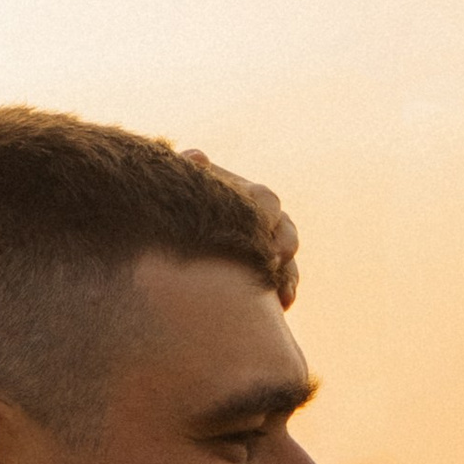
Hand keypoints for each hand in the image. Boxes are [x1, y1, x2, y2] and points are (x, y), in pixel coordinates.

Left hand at [179, 149, 297, 306]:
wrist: (174, 229)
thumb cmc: (179, 201)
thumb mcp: (182, 186)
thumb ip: (189, 172)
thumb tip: (195, 157)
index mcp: (248, 195)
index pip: (265, 199)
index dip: (265, 212)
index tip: (261, 223)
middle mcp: (266, 221)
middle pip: (286, 231)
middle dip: (283, 246)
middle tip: (272, 259)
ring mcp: (270, 248)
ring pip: (289, 261)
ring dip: (288, 275)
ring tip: (281, 293)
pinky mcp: (267, 274)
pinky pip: (284, 283)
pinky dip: (284, 294)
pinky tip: (280, 306)